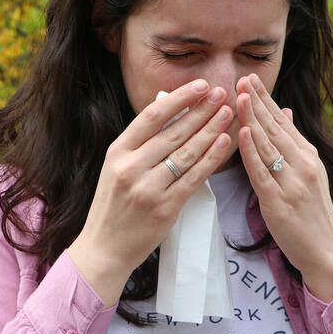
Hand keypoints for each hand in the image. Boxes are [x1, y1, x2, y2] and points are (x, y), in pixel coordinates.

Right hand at [68, 79, 234, 305]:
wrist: (104, 248)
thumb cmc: (113, 205)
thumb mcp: (116, 166)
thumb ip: (140, 143)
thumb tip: (168, 109)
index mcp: (117, 152)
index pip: (152, 116)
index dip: (180, 98)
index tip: (201, 86)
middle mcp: (131, 167)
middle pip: (174, 132)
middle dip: (202, 110)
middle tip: (223, 93)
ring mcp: (148, 188)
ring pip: (187, 152)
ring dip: (211, 130)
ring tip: (228, 113)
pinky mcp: (165, 208)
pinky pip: (193, 178)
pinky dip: (211, 158)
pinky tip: (224, 142)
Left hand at [235, 73, 332, 301]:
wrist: (324, 250)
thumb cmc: (310, 211)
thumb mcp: (307, 171)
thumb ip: (293, 143)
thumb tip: (285, 112)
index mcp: (307, 155)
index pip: (282, 121)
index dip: (264, 99)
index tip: (249, 78)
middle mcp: (303, 164)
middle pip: (274, 128)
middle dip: (255, 102)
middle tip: (240, 78)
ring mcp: (292, 182)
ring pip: (267, 145)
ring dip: (252, 119)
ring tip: (239, 97)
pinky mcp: (279, 201)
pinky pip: (262, 172)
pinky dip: (252, 152)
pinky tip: (242, 134)